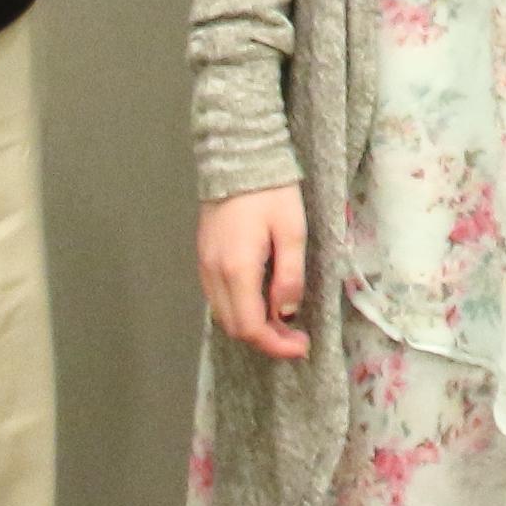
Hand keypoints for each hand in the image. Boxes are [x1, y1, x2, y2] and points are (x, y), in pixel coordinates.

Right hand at [198, 184, 310, 361]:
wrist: (238, 159)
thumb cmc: (271, 192)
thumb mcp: (292, 231)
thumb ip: (290, 275)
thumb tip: (286, 312)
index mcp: (237, 269)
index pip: (250, 327)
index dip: (276, 345)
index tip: (301, 346)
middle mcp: (214, 273)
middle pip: (234, 326)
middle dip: (266, 339)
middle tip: (296, 337)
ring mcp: (204, 266)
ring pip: (224, 314)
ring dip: (252, 326)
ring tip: (284, 323)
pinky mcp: (204, 257)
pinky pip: (218, 297)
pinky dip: (240, 309)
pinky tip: (262, 302)